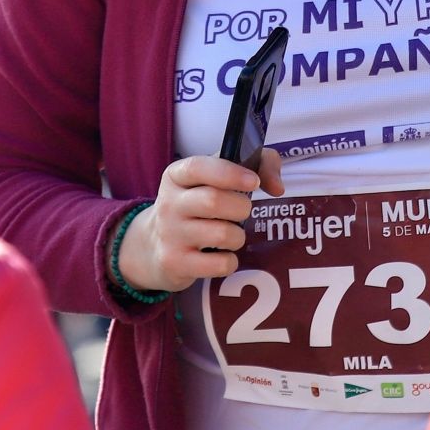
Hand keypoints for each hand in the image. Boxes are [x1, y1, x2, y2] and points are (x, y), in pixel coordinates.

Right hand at [115, 149, 285, 292]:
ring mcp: (169, 234)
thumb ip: (256, 165)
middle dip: (241, 207)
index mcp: (177, 176)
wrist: (152, 246)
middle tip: (243, 211)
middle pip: (213, 201)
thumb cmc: (196, 206)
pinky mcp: (175, 262)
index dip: (229, 173)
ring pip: (221, 234)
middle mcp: (169, 203)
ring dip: (238, 236)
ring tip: (231, 234)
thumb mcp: (213, 179)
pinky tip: (222, 256)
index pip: (198, 167)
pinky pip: (219, 264)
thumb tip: (277, 187)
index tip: (253, 182)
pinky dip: (230, 261)